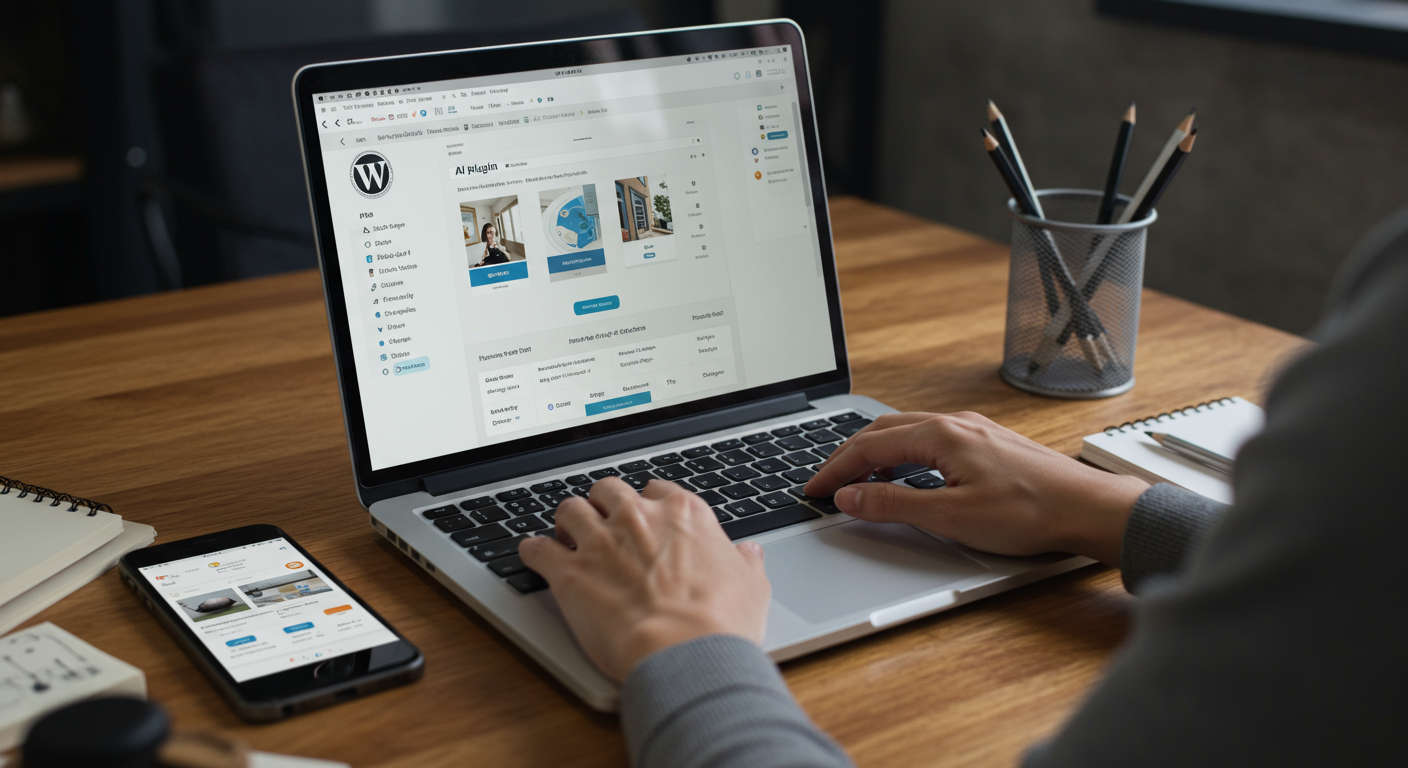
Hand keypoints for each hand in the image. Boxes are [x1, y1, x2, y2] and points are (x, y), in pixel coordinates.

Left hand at [518, 478, 770, 681]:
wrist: (686, 654)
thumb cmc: (721, 622)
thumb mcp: (751, 585)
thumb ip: (745, 562)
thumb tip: (748, 553)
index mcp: (683, 514)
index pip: (657, 490)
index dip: (648, 505)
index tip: (645, 518)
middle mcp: (638, 518)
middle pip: (608, 490)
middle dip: (603, 504)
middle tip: (602, 523)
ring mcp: (600, 542)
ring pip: (569, 509)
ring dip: (566, 521)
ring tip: (566, 535)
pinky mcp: (569, 573)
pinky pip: (537, 548)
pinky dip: (533, 550)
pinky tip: (533, 555)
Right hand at [804, 412, 1148, 563]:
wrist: (1088, 509)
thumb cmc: (1029, 512)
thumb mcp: (951, 516)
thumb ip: (894, 505)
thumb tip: (850, 498)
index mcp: (940, 434)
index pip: (868, 447)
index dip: (834, 470)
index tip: (813, 489)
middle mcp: (955, 423)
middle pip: (883, 431)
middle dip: (848, 456)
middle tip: (825, 482)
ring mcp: (974, 430)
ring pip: (907, 431)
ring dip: (875, 451)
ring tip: (856, 478)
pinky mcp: (989, 443)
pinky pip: (930, 437)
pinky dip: (902, 452)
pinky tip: (906, 471)